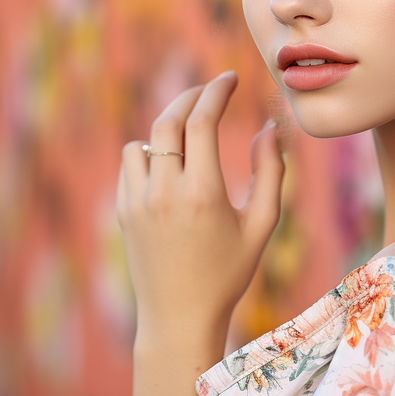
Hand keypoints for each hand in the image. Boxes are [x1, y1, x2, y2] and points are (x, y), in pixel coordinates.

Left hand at [116, 71, 283, 348]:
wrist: (178, 318)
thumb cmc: (229, 272)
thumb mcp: (261, 225)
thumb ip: (270, 173)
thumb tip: (270, 129)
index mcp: (203, 193)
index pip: (203, 121)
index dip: (217, 91)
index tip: (230, 77)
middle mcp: (165, 192)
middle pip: (169, 119)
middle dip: (192, 95)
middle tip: (211, 89)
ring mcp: (138, 201)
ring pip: (145, 139)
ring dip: (169, 126)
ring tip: (191, 131)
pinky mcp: (123, 211)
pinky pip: (130, 162)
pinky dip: (149, 151)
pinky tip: (170, 162)